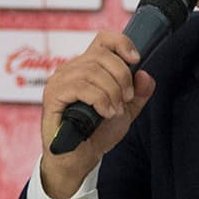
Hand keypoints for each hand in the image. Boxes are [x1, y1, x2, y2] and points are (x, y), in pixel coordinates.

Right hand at [39, 31, 155, 198]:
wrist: (79, 159)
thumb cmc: (96, 133)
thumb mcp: (125, 112)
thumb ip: (138, 94)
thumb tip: (145, 75)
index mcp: (87, 67)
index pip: (103, 39)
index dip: (121, 43)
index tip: (135, 60)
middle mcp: (71, 69)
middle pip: (102, 55)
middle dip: (122, 77)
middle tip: (127, 99)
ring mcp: (59, 80)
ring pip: (92, 71)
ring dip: (111, 91)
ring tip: (115, 111)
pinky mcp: (53, 95)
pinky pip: (81, 87)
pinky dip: (99, 99)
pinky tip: (105, 113)